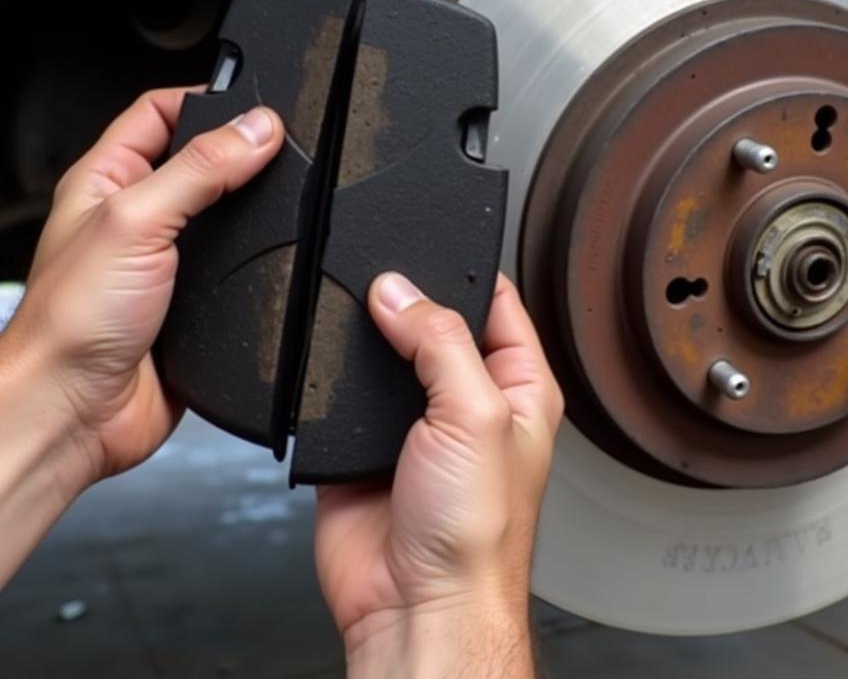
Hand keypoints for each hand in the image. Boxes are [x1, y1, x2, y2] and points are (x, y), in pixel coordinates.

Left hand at [0, 87, 282, 583]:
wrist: (78, 412)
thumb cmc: (71, 325)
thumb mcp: (137, 222)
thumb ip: (199, 170)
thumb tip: (256, 129)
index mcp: (106, 180)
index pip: (159, 111)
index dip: (207, 99)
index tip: (256, 104)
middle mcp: (136, 215)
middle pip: (201, 159)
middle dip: (242, 150)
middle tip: (280, 147)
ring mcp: (167, 260)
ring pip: (226, 212)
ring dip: (256, 206)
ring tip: (286, 194)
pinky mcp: (196, 301)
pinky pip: (238, 265)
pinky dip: (262, 257)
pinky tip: (277, 255)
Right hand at [315, 272, 562, 677]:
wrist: (413, 606)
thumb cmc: (476, 538)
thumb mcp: (475, 416)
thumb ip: (440, 342)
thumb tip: (399, 291)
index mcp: (516, 386)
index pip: (496, 302)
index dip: (465, 270)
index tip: (431, 244)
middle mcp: (467, 400)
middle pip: (433, 321)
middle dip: (406, 299)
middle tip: (380, 283)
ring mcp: (413, 421)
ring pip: (383, 351)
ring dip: (365, 337)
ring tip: (351, 320)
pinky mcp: (361, 444)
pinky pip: (341, 392)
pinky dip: (330, 377)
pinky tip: (327, 367)